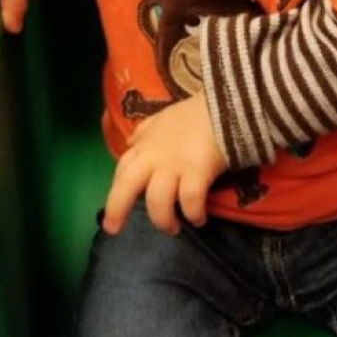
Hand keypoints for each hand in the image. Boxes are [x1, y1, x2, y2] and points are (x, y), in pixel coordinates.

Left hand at [103, 92, 226, 235]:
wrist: (223, 106)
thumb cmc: (193, 114)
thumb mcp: (162, 119)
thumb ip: (145, 133)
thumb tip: (131, 143)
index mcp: (144, 146)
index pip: (121, 171)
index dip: (115, 192)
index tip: (113, 212)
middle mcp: (153, 157)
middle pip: (127, 186)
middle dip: (117, 210)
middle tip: (114, 229)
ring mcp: (174, 165)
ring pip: (158, 201)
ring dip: (163, 220)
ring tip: (173, 229)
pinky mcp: (197, 171)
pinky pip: (190, 200)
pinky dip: (193, 214)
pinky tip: (199, 219)